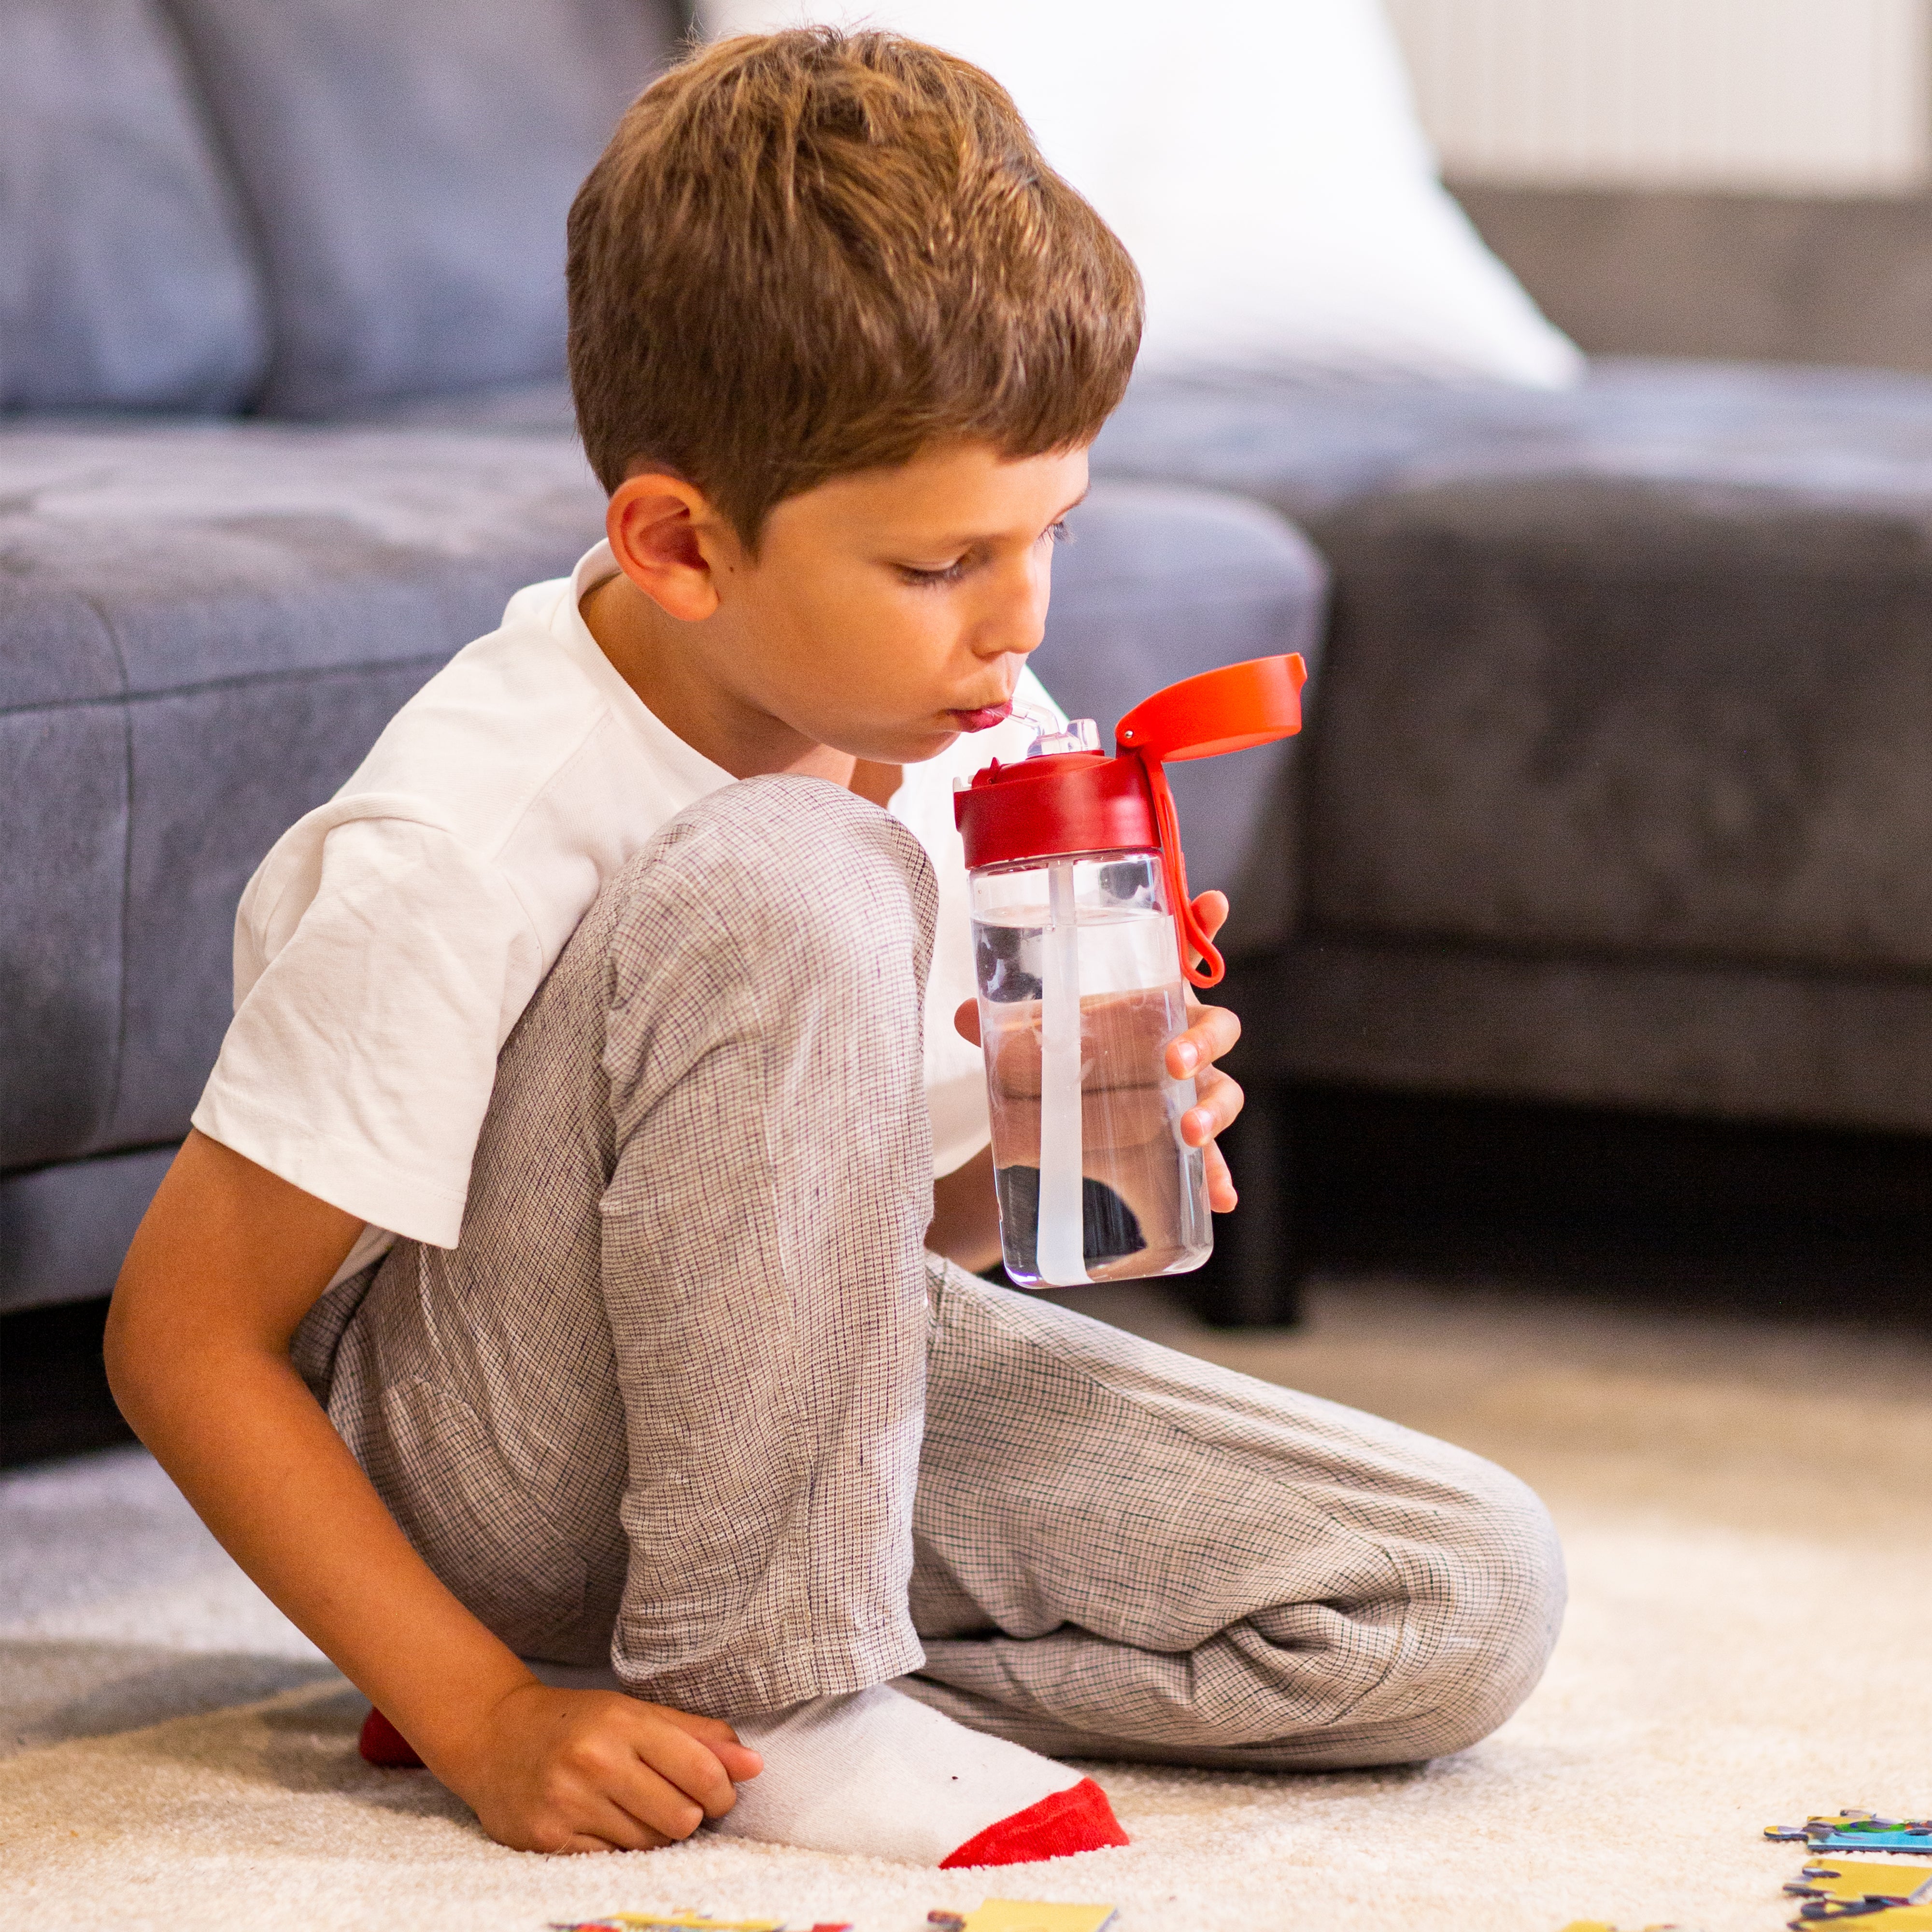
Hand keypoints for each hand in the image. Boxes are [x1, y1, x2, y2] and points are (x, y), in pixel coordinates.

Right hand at [438, 1680, 761, 1853]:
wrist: (495, 1735)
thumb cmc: (578, 1722)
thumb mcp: (637, 1712)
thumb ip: (699, 1735)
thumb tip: (755, 1765)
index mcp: (624, 1723)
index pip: (700, 1771)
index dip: (722, 1791)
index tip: (719, 1794)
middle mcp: (595, 1761)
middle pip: (680, 1818)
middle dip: (690, 1816)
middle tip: (675, 1802)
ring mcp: (568, 1803)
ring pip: (648, 1845)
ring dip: (655, 1834)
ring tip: (638, 1809)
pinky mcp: (546, 1840)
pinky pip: (612, 1861)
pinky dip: (621, 1849)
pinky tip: (610, 1825)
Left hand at [952, 888, 1245, 1213]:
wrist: (1061, 1133)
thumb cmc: (1062, 1067)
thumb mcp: (1030, 1046)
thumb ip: (1002, 1030)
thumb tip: (963, 1016)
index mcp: (1150, 1007)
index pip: (1183, 961)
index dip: (1205, 928)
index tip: (1214, 902)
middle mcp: (1180, 1046)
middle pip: (1216, 1029)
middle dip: (1203, 1041)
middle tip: (1174, 1061)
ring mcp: (1189, 1096)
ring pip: (1223, 1093)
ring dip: (1214, 1110)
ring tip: (1190, 1131)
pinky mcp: (1183, 1146)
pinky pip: (1213, 1161)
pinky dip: (1221, 1177)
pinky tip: (1224, 1197)